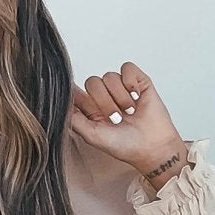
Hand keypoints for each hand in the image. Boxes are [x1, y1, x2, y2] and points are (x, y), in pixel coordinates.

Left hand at [67, 61, 187, 177]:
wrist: (152, 146)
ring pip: (110, 76)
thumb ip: (74, 119)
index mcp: (90, 108)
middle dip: (105, 101)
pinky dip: (131, 82)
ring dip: (121, 97)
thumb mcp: (92, 136)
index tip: (89, 107)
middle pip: (93, 82)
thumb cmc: (124, 145)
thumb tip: (62, 103)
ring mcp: (121, 87)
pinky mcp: (138, 81)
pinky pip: (127, 68)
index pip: (77, 90)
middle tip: (117, 118)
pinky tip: (136, 97)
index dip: (81, 95)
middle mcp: (104, 96)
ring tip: (130, 112)